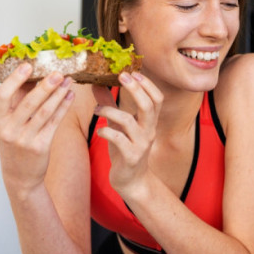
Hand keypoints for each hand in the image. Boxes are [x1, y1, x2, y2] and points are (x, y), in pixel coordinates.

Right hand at [0, 63, 74, 192]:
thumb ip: (16, 102)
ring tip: (68, 81)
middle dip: (45, 85)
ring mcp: (25, 139)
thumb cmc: (14, 145)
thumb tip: (30, 75)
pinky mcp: (41, 146)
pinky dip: (63, 107)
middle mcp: (9, 130)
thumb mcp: (7, 125)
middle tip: (58, 72)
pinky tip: (69, 96)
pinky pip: (55, 122)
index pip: (1, 95)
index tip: (27, 65)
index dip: (14, 79)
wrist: (20, 176)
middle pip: (28, 102)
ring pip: (45, 111)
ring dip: (58, 94)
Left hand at [92, 72, 162, 199]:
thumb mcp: (118, 125)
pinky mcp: (131, 156)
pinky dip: (106, 131)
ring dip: (110, 111)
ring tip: (96, 110)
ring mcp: (141, 144)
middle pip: (149, 105)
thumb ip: (109, 104)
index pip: (156, 98)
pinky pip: (118, 139)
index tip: (132, 72)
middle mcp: (149, 131)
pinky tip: (99, 131)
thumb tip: (97, 83)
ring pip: (129, 120)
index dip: (147, 84)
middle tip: (122, 76)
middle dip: (136, 89)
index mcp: (149, 122)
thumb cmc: (125, 150)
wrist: (131, 181)